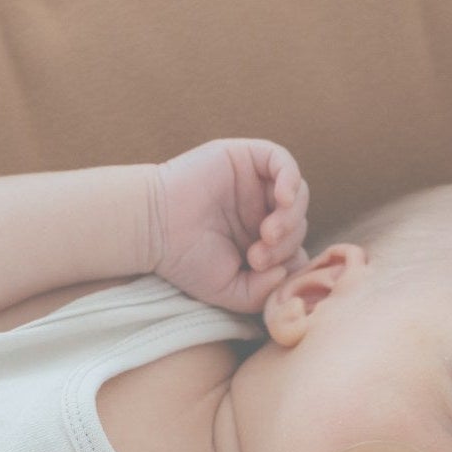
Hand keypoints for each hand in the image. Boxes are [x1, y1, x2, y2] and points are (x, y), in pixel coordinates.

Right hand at [149, 138, 310, 313]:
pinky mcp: (246, 158)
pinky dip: (290, 179)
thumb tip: (287, 272)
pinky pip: (283, 162)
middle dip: (286, 243)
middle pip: (298, 223)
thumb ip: (260, 293)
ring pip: (297, 194)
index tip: (264, 273)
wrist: (153, 229)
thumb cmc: (184, 260)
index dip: (290, 262)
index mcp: (257, 240)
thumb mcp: (226, 290)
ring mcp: (255, 184)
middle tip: (257, 256)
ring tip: (267, 235)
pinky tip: (282, 200)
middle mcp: (259, 210)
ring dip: (290, 217)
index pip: (295, 248)